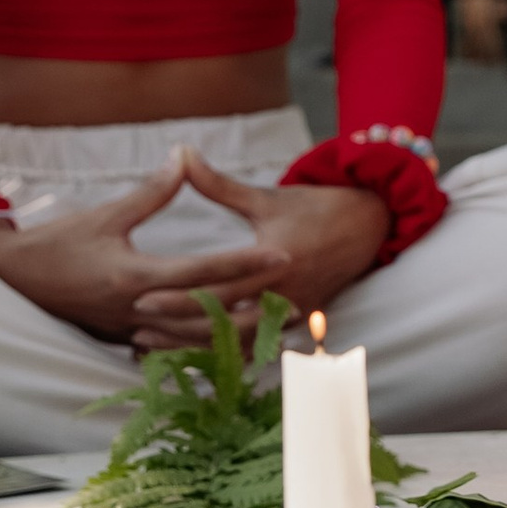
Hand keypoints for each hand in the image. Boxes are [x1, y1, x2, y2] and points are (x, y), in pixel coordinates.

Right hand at [0, 157, 287, 344]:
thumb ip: (152, 193)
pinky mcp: (126, 340)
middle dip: (255, 309)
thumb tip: (183, 157)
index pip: (203, 272)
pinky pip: (175, 349)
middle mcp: (138, 310)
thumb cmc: (57, 244)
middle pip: (209, 315)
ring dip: (237, 336)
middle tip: (297, 302)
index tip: (283, 255)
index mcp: (135, 276)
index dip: (246, 263)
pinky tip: (233, 347)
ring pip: (196, 339)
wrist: (13, 280)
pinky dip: (206, 349)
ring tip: (277, 328)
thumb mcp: (106, 215)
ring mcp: (132, 331)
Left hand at [128, 154, 385, 349]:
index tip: (141, 300)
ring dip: (196, 346)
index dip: (178, 297)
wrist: (370, 226)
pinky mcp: (295, 322)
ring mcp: (291, 313)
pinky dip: (223, 353)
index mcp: (274, 262)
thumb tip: (180, 152)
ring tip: (155, 347)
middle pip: (222, 322)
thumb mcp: (266, 197)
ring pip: (235, 341)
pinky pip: (254, 346)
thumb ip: (219, 184)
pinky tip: (193, 355)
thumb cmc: (316, 207)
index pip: (218, 287)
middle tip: (136, 330)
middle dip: (178, 329)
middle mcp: (282, 294)